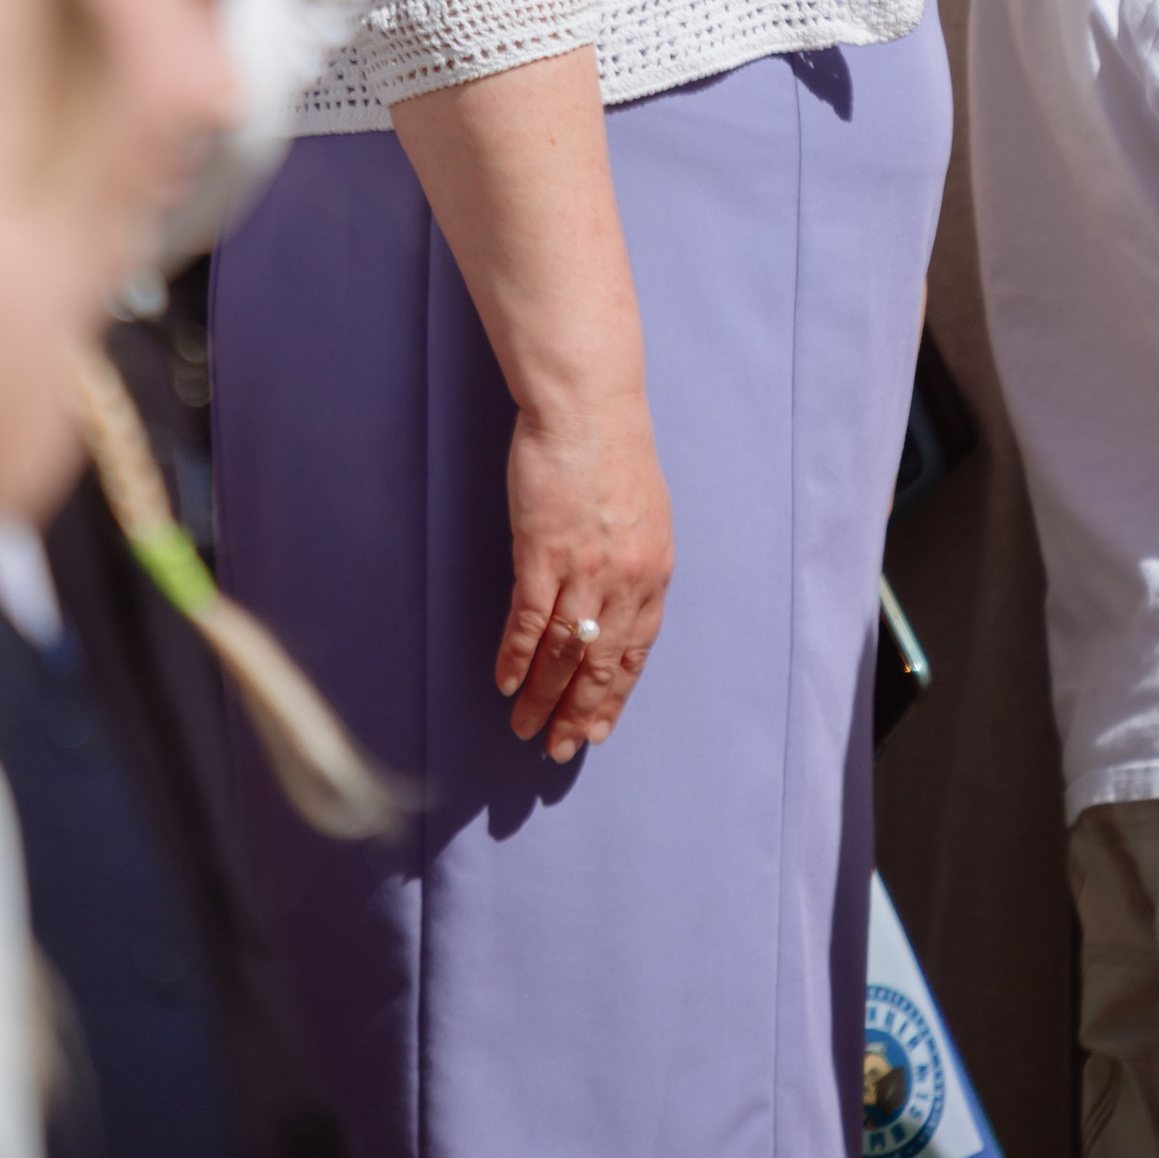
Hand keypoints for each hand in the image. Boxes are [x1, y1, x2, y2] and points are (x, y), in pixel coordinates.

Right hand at [495, 384, 673, 763]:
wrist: (587, 407)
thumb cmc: (612, 450)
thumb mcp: (643, 515)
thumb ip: (633, 562)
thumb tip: (619, 599)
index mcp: (653, 571)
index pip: (635, 652)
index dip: (614, 695)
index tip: (597, 730)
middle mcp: (625, 579)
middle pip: (600, 664)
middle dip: (578, 712)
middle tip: (557, 750)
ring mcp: (583, 569)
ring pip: (564, 652)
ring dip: (543, 697)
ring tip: (524, 728)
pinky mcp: (542, 554)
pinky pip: (529, 620)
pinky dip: (517, 656)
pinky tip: (506, 682)